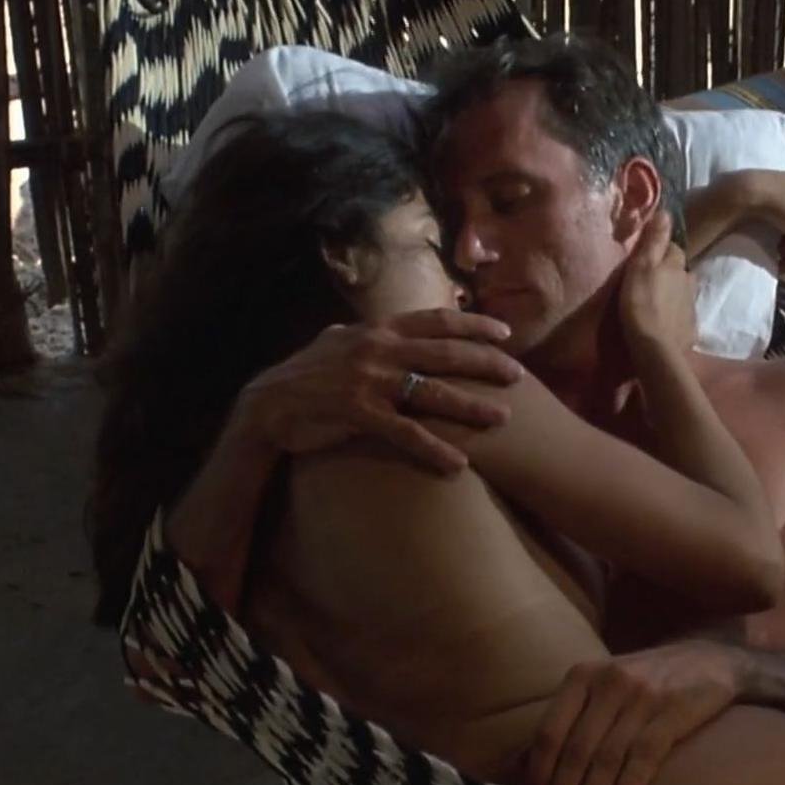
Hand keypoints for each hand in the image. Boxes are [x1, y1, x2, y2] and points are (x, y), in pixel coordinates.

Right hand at [229, 309, 522, 473]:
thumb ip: (368, 333)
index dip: (474, 326)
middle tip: (517, 375)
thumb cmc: (306, 374)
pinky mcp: (358, 413)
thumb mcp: (338, 341)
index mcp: (378, 330)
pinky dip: (434, 448)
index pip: (436, 321)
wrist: (267, 405)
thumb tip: (388, 323)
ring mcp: (368, 381)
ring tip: (501, 418)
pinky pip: (405, 432)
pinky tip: (458, 463)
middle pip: (445, 353)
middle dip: (486, 363)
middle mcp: (378, 349)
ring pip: (432, 392)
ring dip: (471, 406)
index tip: (505, 334)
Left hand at [520, 642, 742, 784]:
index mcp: (582, 675)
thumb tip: (526, 766)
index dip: (538, 774)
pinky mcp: (675, 710)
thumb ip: (571, 716)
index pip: (549, 732)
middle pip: (576, 750)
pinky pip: (646, 753)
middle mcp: (609, 681)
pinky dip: (630, 784)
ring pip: (608, 757)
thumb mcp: (603, 684)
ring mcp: (644, 695)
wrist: (709, 657)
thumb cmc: (645, 681)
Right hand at [619, 209, 696, 356]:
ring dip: (673, 291)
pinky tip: (665, 319)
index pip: (672, 247)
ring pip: (683, 290)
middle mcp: (689, 281)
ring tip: (657, 299)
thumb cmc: (641, 304)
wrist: (656, 348)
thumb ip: (654, 241)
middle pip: (679, 269)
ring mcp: (692, 305)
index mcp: (675, 265)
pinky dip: (675, 313)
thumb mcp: (641, 268)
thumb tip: (666, 211)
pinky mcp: (691, 327)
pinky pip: (683, 313)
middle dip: (669, 270)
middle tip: (650, 278)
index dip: (660, 248)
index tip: (647, 255)